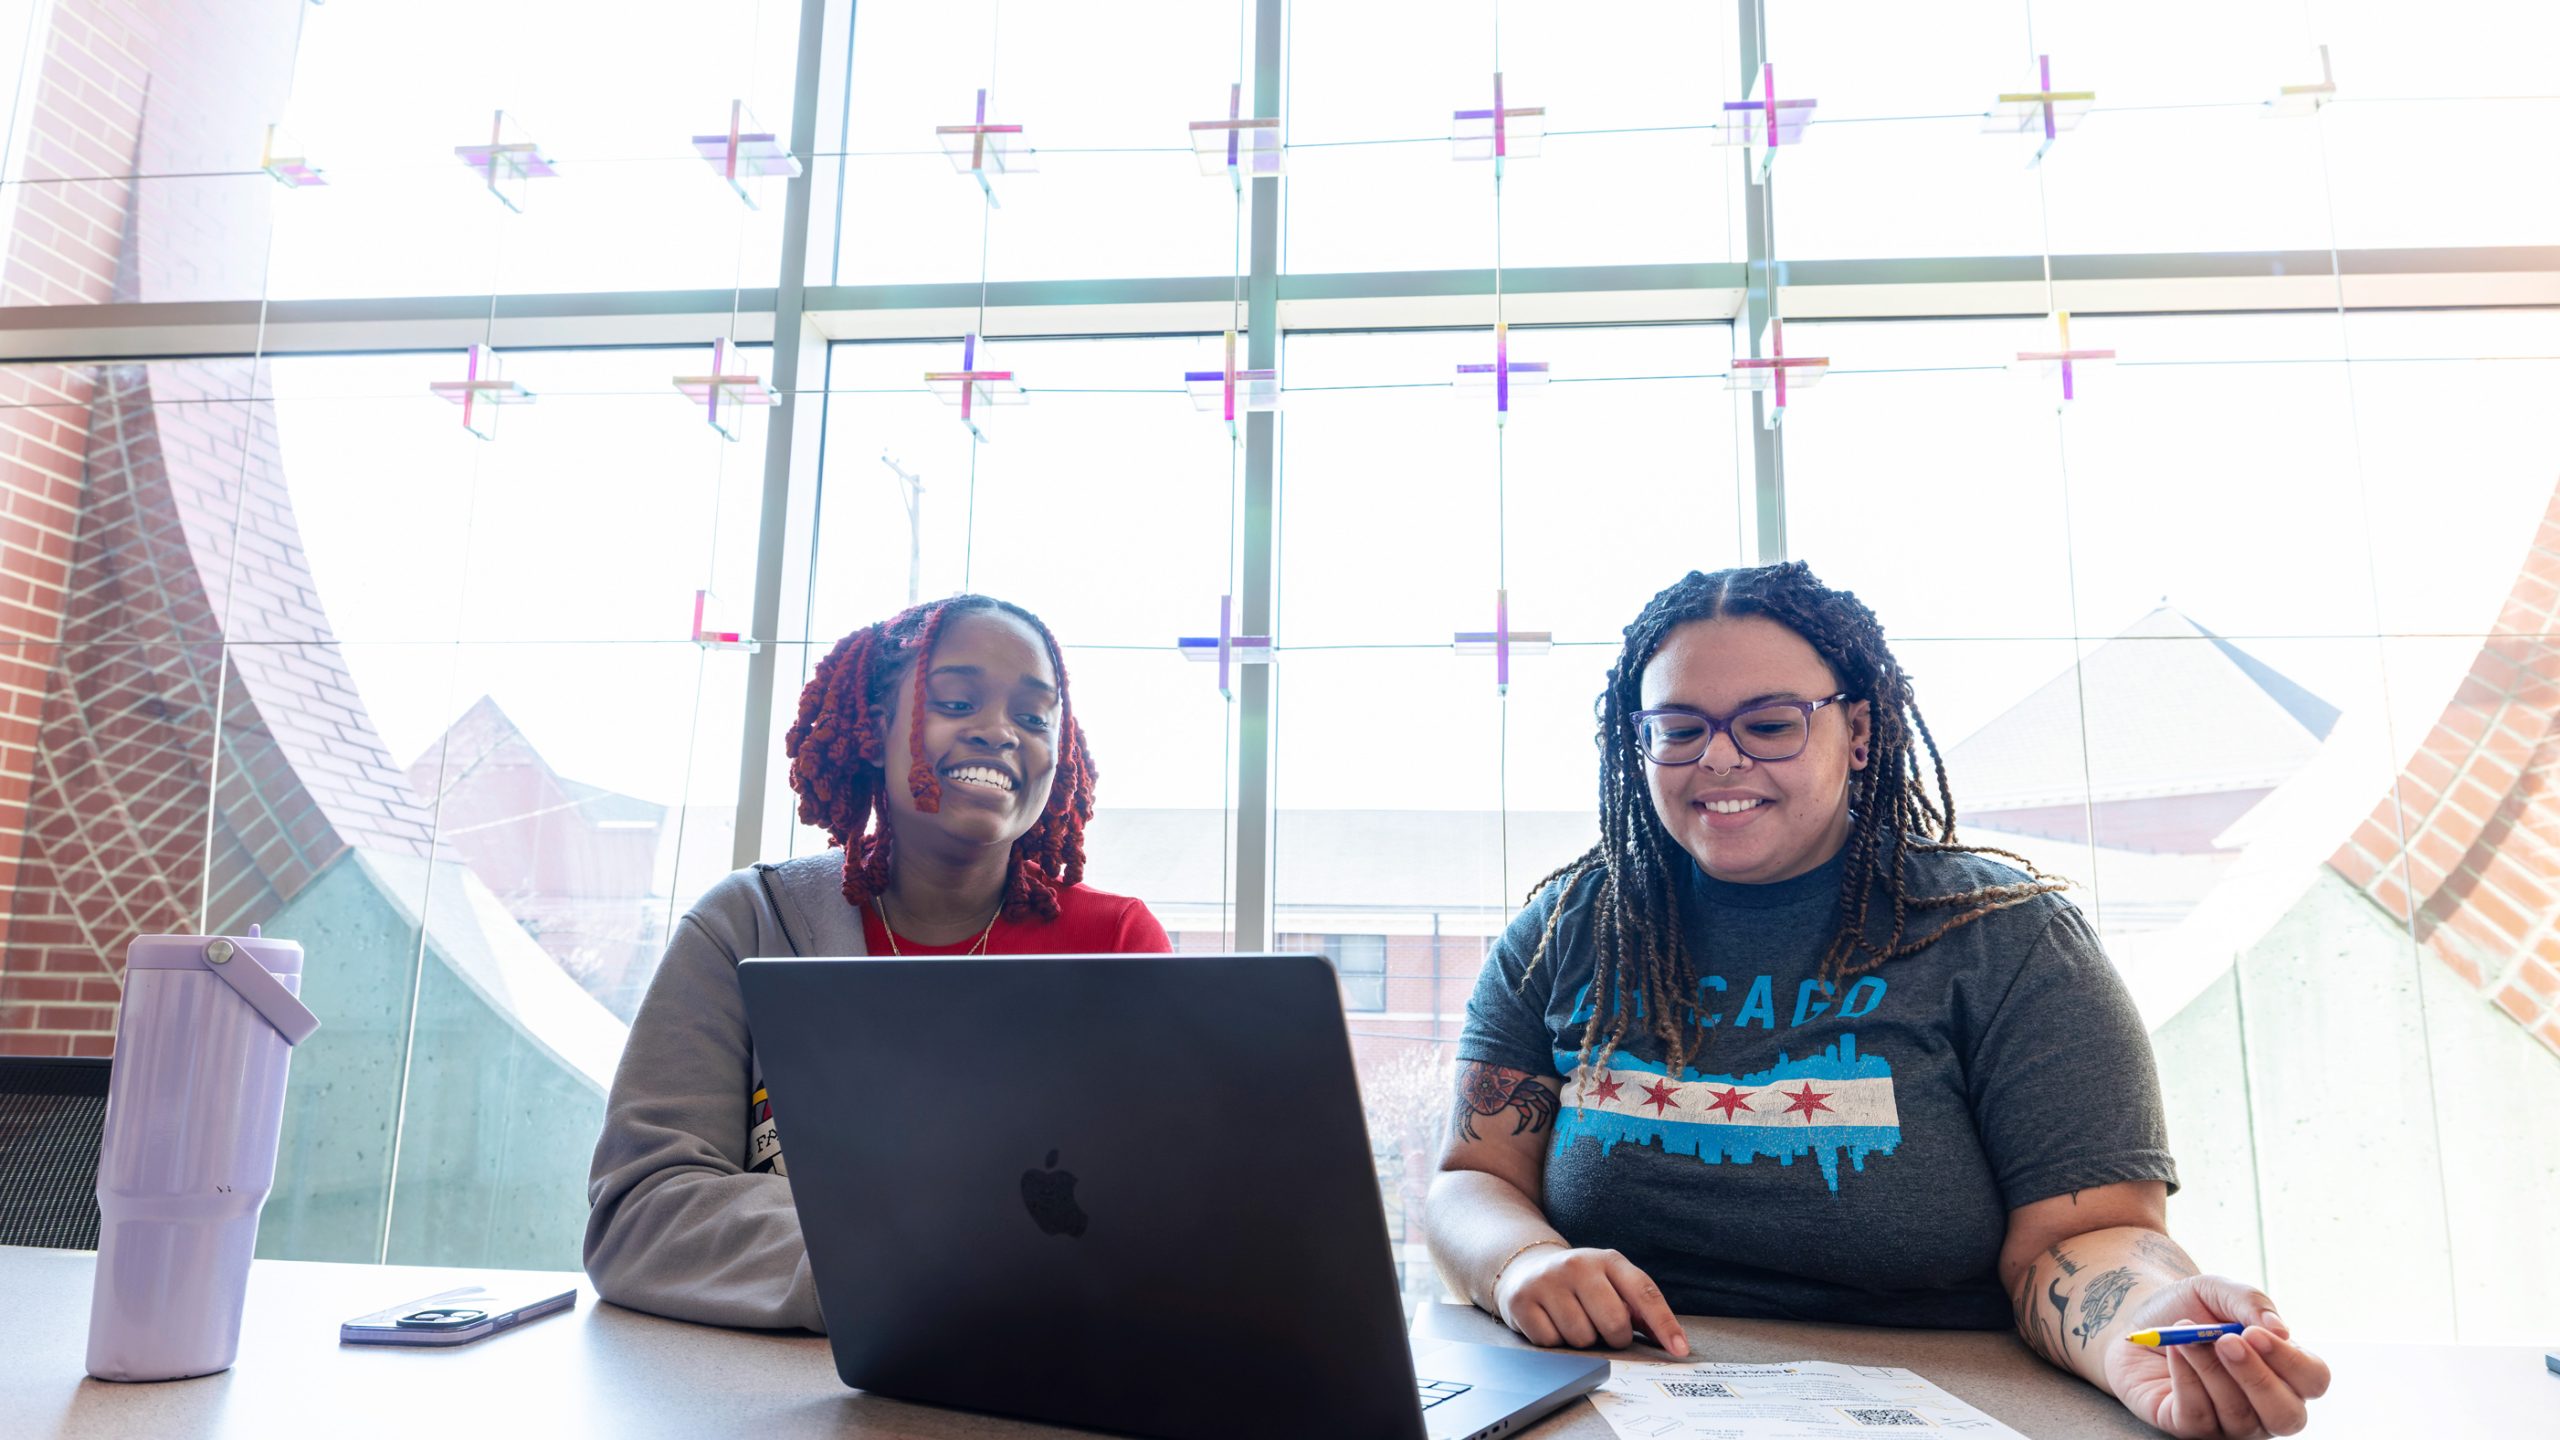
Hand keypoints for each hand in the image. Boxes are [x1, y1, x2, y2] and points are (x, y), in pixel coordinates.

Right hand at [1493, 1246, 1688, 1357]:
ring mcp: (1548, 1281)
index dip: (1665, 1324)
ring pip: (1581, 1338)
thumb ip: (1640, 1310)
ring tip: (1572, 1321)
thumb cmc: (1580, 1284)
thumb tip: (1674, 1341)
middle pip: (1614, 1323)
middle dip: (1613, 1337)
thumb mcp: (1611, 1284)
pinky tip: (1550, 1322)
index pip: (1645, 1292)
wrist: (1525, 1268)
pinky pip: (1551, 1342)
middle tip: (1602, 1329)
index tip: (1679, 1350)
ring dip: (1581, 1340)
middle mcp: (1578, 1265)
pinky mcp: (1522, 1300)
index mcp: (1608, 1260)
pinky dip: (1554, 1341)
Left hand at [2103, 1275, 2330, 1437]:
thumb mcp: (2219, 1290)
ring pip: (2238, 1415)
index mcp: (2286, 1370)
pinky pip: (2198, 1416)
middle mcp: (2266, 1404)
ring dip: (2210, 1370)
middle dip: (2257, 1378)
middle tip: (2225, 1341)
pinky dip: (2186, 1379)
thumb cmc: (2190, 1308)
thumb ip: (2251, 1302)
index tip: (2255, 1333)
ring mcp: (2231, 1422)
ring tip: (2186, 1335)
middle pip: (2286, 1415)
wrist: (2137, 1317)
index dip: (2290, 1361)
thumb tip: (2280, 1329)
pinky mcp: (2192, 1427)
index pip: (2313, 1380)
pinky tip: (2175, 1350)